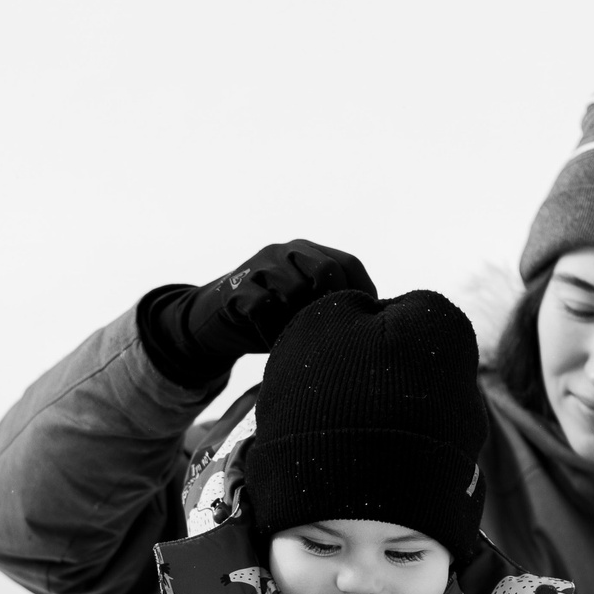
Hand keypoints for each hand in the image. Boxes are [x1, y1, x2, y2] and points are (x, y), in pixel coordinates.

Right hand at [137, 239, 376, 386]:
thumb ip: (332, 304)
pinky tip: (272, 342)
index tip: (372, 320)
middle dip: (333, 303)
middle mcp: (283, 252)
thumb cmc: (271, 318)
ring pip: (294, 289)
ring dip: (299, 319)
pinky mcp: (235, 289)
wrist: (213, 320)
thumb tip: (380, 323)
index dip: (365, 291)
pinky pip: (263, 308)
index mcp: (306, 251)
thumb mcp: (304, 304)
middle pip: (326, 270)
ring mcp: (258, 267)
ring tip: (296, 338)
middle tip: (331, 331)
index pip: (348, 263)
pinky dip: (272, 330)